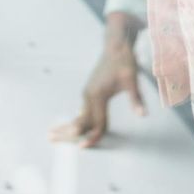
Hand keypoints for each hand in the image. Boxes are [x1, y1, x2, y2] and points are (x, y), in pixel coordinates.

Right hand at [51, 15, 146, 147]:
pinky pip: (82, 109)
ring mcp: (88, 92)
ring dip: (68, 126)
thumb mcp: (132, 80)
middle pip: (80, 120)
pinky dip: (75, 119)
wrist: (116, 46)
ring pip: (79, 115)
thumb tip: (143, 115)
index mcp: (98, 95)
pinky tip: (69, 124)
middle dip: (67, 133)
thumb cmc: (125, 62)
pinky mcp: (89, 90)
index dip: (92, 137)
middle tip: (50, 141)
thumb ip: (136, 99)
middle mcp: (89, 94)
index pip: (96, 122)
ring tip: (51, 134)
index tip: (84, 148)